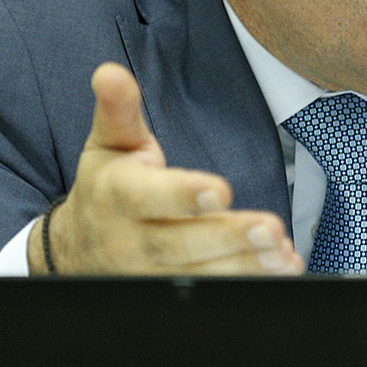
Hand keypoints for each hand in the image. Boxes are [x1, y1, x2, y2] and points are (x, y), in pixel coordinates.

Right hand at [31, 62, 302, 275]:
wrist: (81, 247)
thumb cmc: (109, 186)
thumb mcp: (108, 144)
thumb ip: (119, 110)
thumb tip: (110, 71)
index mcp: (117, 196)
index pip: (146, 198)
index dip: (182, 195)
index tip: (221, 189)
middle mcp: (132, 241)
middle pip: (179, 245)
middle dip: (226, 238)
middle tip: (270, 229)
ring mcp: (151, 274)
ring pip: (200, 276)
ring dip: (245, 267)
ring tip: (282, 255)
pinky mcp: (172, 294)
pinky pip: (213, 293)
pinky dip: (250, 282)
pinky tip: (285, 267)